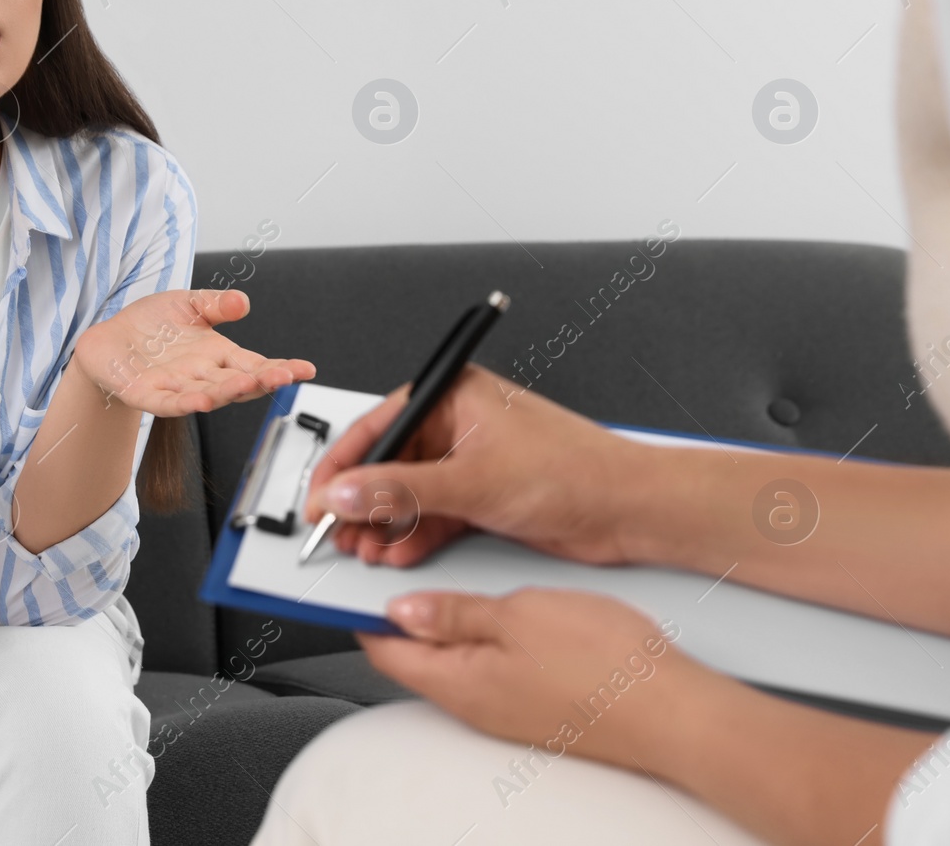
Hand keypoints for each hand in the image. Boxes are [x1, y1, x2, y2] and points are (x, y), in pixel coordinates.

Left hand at [72, 288, 315, 416]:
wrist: (109, 339)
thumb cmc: (152, 324)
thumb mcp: (189, 303)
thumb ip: (216, 304)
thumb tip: (243, 301)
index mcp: (218, 355)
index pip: (256, 364)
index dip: (280, 368)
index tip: (306, 369)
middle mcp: (203, 375)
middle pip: (238, 382)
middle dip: (261, 380)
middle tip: (283, 376)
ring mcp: (177, 387)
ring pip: (208, 393)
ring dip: (227, 391)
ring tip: (247, 384)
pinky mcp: (148, 394)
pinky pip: (169, 402)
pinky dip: (185, 402)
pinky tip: (201, 401)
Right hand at [302, 363, 637, 566]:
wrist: (630, 510)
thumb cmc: (574, 471)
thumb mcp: (473, 481)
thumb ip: (401, 490)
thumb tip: (346, 491)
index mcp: (453, 395)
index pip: (377, 428)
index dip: (341, 467)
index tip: (318, 501)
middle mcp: (457, 424)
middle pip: (388, 464)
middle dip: (361, 502)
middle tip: (338, 534)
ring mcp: (469, 462)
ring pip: (408, 494)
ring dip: (385, 525)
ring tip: (366, 550)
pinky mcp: (482, 495)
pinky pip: (432, 514)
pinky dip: (414, 536)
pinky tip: (398, 554)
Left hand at [358, 587, 711, 769]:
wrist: (674, 711)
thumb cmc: (605, 665)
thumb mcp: (517, 614)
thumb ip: (453, 612)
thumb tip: (402, 608)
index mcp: (457, 683)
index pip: (382, 648)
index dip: (364, 607)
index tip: (361, 571)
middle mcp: (474, 706)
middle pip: (414, 656)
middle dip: (401, 613)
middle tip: (407, 564)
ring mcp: (505, 711)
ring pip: (453, 660)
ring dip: (444, 622)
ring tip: (457, 579)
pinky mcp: (535, 707)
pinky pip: (490, 669)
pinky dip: (481, 637)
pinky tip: (503, 609)